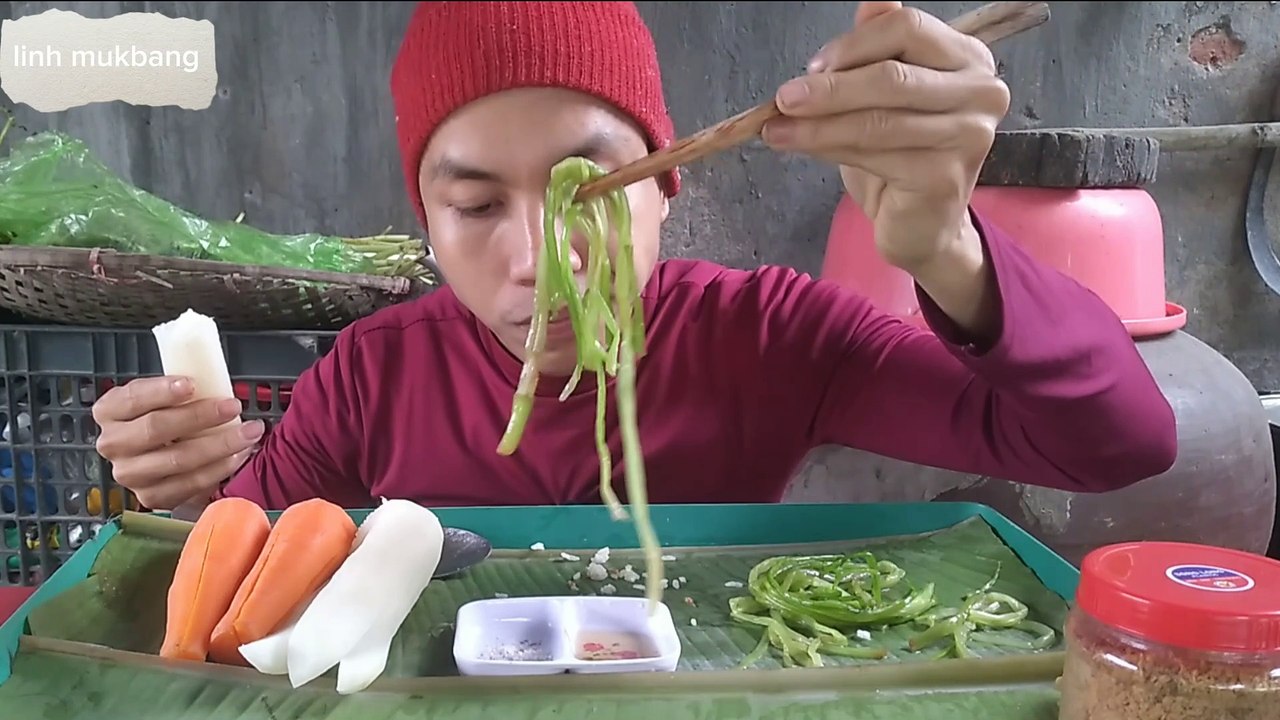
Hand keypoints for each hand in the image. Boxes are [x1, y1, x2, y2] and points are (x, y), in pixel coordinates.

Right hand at [92, 376, 263, 509]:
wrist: (158, 456)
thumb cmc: (166, 416)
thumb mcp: (164, 396)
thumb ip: (180, 389)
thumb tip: (216, 380)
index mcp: (109, 411)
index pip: (132, 398)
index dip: (161, 391)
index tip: (192, 384)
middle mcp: (112, 444)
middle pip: (157, 429)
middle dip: (201, 416)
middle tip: (233, 406)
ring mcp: (129, 474)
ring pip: (178, 460)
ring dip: (220, 445)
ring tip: (249, 431)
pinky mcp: (151, 496)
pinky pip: (190, 484)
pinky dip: (220, 468)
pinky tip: (239, 454)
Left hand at [762, 1, 1009, 272]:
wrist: (922, 226)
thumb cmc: (902, 155)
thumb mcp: (885, 95)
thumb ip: (879, 48)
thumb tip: (872, 0)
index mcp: (968, 58)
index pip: (907, 28)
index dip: (853, 45)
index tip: (812, 66)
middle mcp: (982, 91)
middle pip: (892, 75)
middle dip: (829, 88)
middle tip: (784, 98)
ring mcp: (969, 135)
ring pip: (877, 119)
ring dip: (818, 124)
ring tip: (777, 129)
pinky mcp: (945, 176)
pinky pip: (874, 154)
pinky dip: (830, 149)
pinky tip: (801, 148)